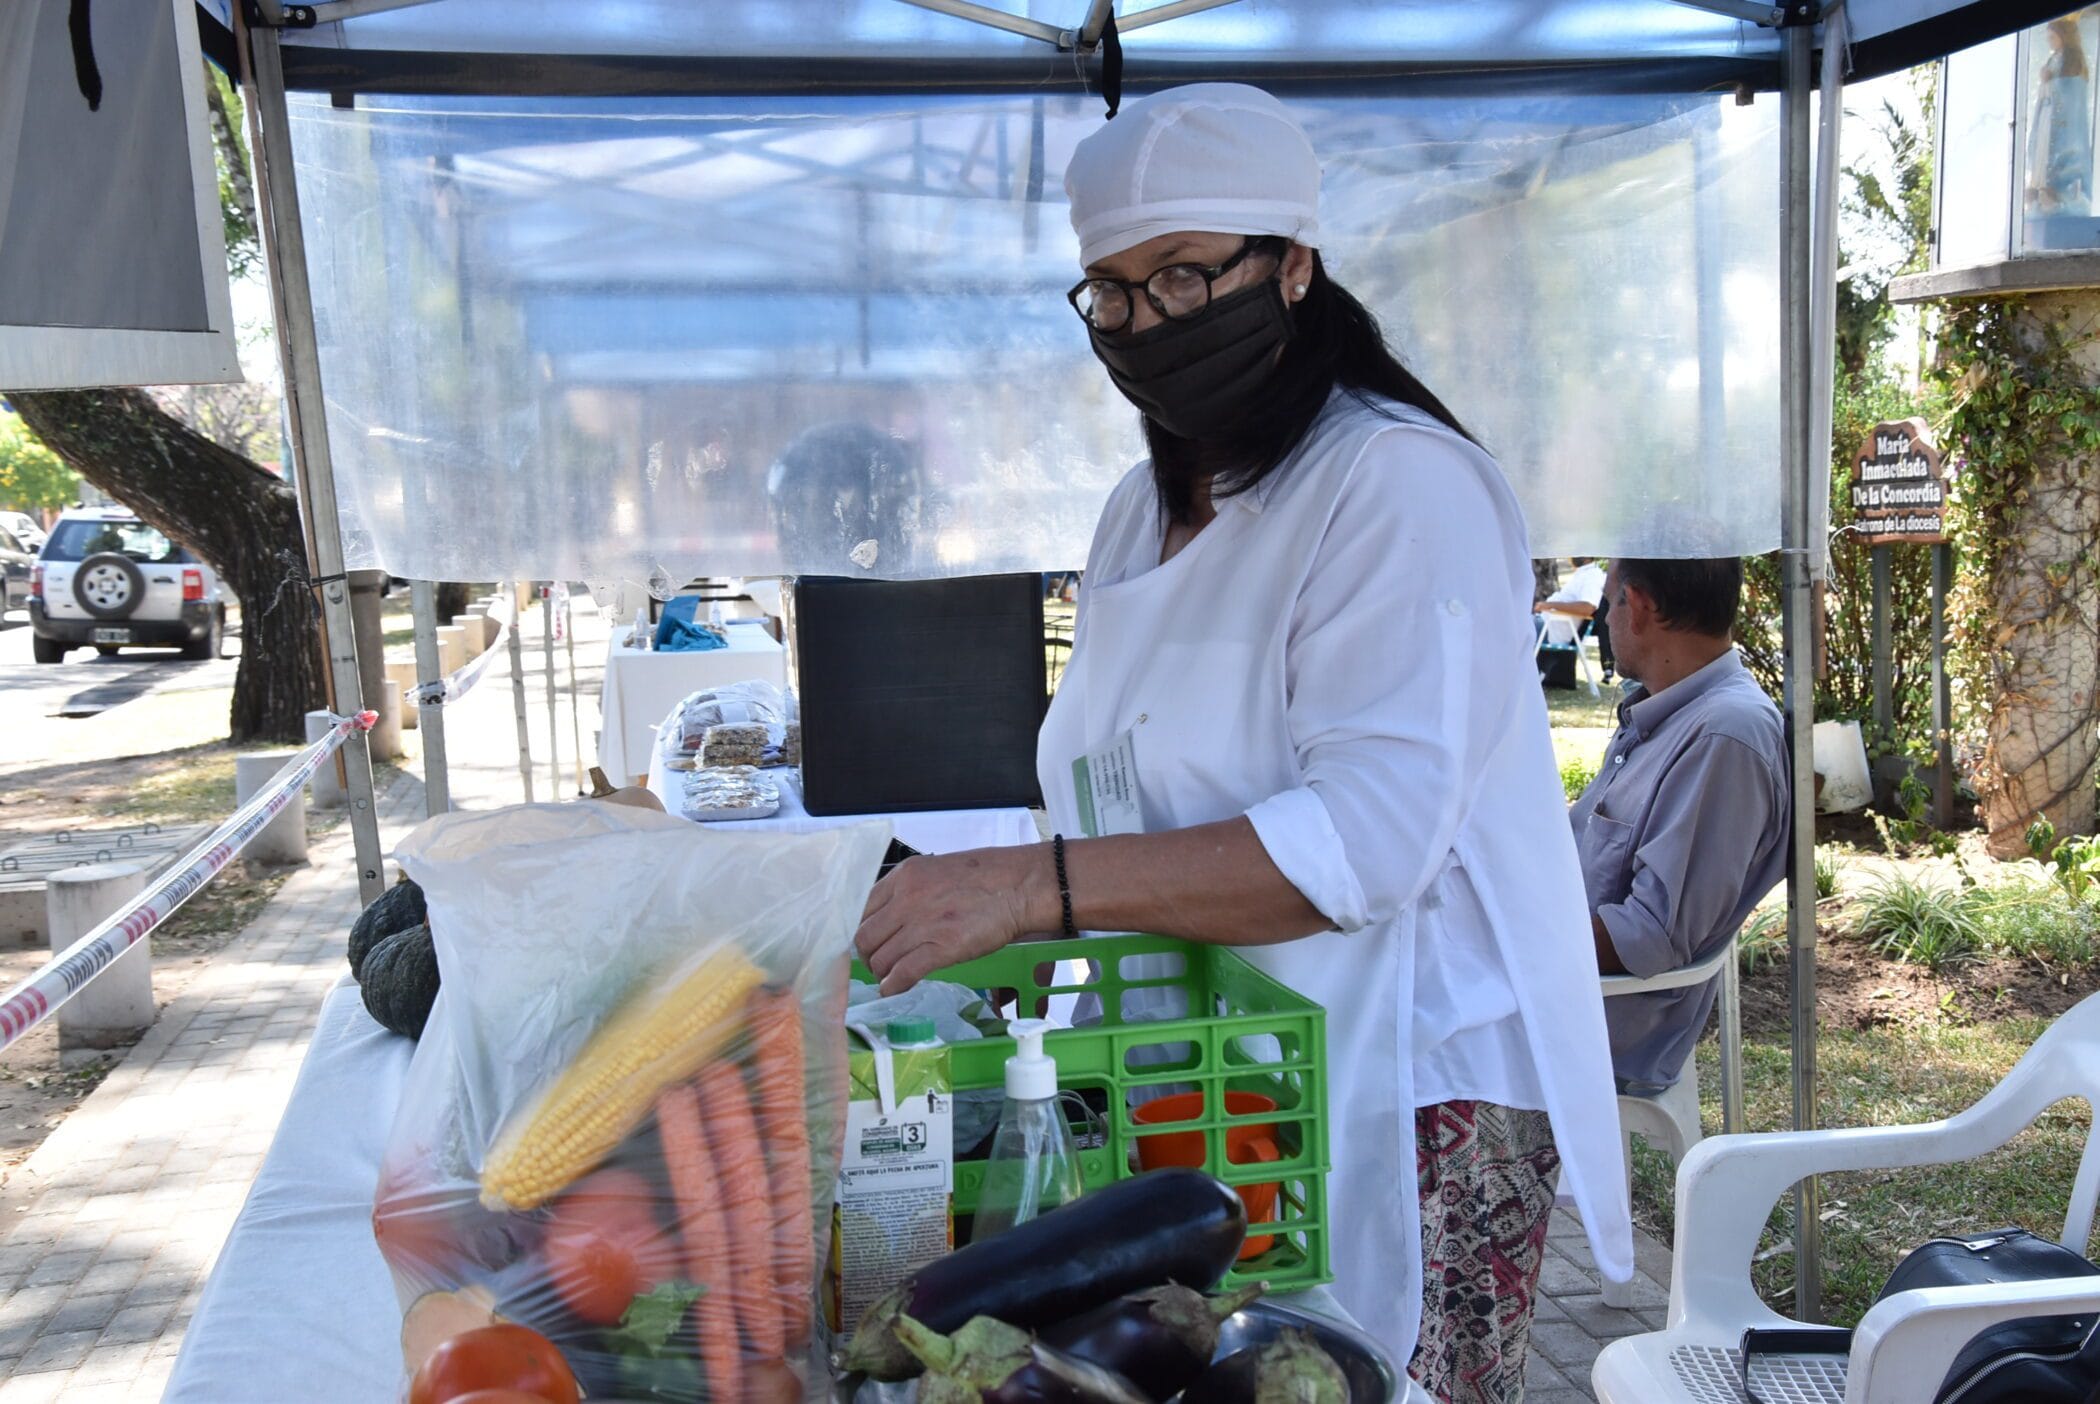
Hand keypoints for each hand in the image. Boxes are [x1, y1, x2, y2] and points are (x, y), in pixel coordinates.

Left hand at [856, 846, 1050, 995]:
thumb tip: (894, 916)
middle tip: (879, 963)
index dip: (863, 930)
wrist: (1020, 884)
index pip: (862, 909)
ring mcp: (923, 923)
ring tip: (891, 977)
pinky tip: (894, 988)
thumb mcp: (938, 871)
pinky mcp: (941, 948)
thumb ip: (912, 890)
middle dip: (868, 955)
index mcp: (905, 876)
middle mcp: (907, 898)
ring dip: (881, 973)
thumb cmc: (987, 877)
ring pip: (880, 958)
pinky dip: (892, 986)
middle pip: (864, 936)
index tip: (871, 942)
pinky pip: (902, 973)